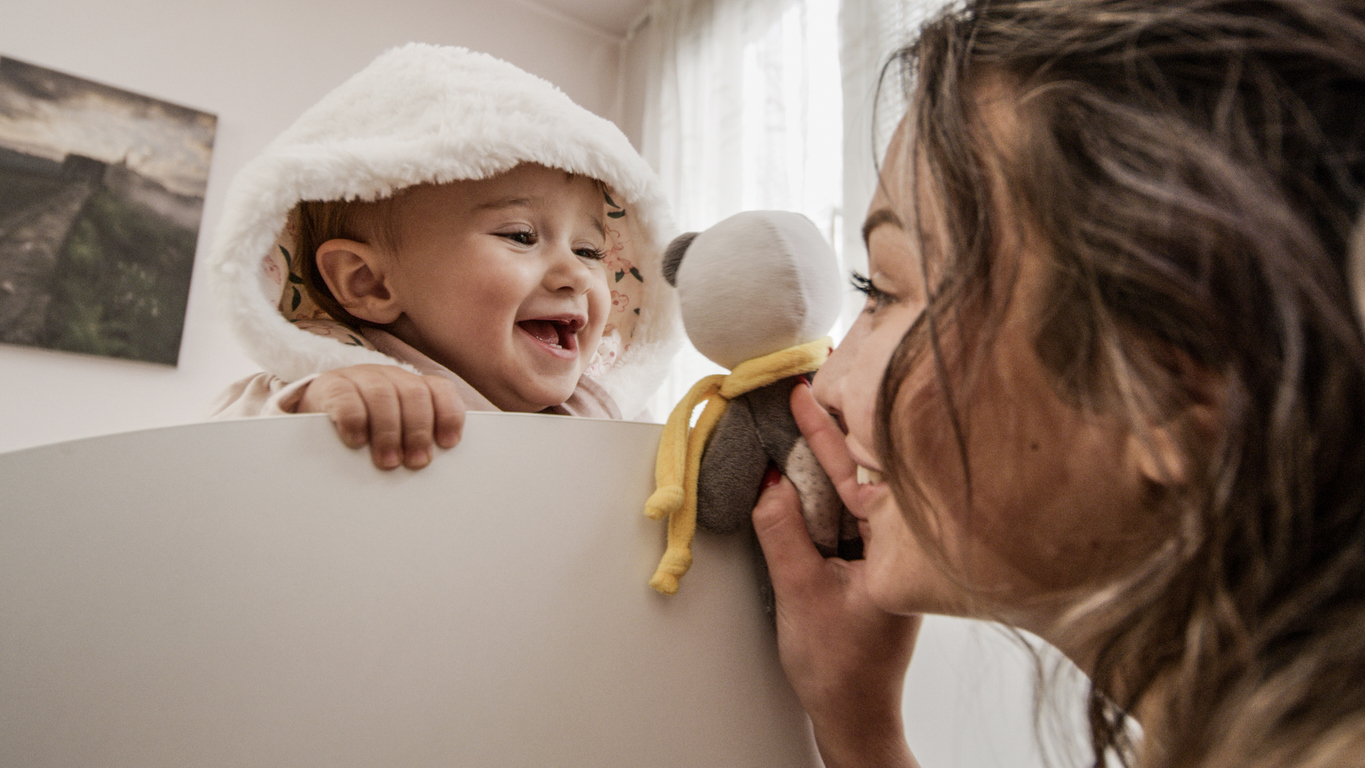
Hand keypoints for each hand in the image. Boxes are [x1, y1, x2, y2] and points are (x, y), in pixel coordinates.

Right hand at [297, 365, 464, 469]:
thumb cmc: (365, 429)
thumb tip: (430, 467)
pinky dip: (355, 421)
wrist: (315, 411)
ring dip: (389, 432)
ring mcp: (360, 377)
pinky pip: (346, 398)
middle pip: (414, 394)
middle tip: (416, 462)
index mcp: (412, 386)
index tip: (448, 444)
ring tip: (388, 461)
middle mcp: (390, 376)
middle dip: (418, 431)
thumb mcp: (395, 432)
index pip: (440, 390)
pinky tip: (356, 442)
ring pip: (383, 395)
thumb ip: (414, 442)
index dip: (448, 415)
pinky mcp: (331, 385)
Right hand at [750, 382, 920, 767]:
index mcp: (896, 546)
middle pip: (861, 470)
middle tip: (805, 384)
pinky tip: (805, 470)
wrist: (854, 716)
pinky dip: (823, 488)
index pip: (858, 472)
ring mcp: (885, 553)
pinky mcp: (868, 563)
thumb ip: (783, 533)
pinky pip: (845, 513)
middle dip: (831, 428)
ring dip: (825, 457)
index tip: (803, 393)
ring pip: (852, 490)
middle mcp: (897, 543)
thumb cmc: (842, 669)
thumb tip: (768, 481)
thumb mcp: (800, 593)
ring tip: (802, 412)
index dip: (826, 430)